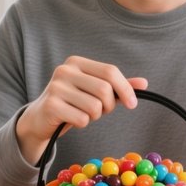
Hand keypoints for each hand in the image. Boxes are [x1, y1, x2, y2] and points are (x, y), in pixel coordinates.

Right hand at [16, 56, 147, 164]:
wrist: (40, 119)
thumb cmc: (72, 103)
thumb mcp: (94, 91)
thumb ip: (117, 86)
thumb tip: (144, 83)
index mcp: (77, 62)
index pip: (110, 71)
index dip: (125, 88)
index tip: (132, 104)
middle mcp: (65, 70)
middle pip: (104, 89)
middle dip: (108, 106)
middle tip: (100, 111)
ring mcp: (56, 87)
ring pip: (95, 106)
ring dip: (95, 116)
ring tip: (83, 114)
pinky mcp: (51, 105)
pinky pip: (82, 118)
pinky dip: (83, 123)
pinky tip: (72, 119)